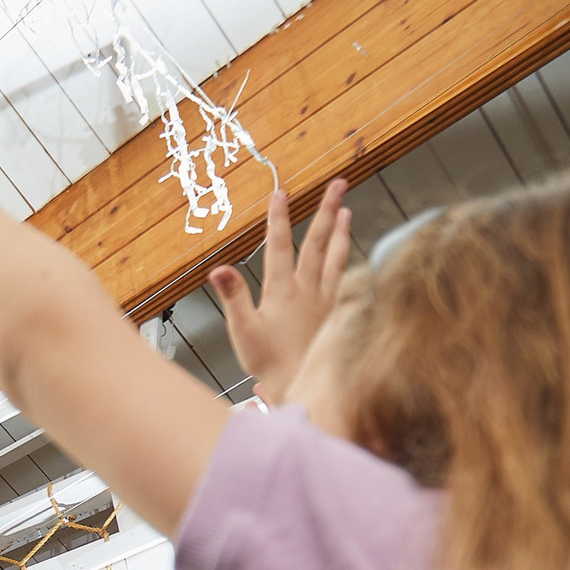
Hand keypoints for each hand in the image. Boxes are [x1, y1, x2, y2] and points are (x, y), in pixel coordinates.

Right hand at [207, 178, 350, 396]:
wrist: (303, 386)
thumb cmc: (269, 363)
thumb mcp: (242, 331)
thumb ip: (233, 296)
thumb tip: (219, 269)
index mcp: (281, 291)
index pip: (279, 246)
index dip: (278, 218)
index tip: (281, 192)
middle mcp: (307, 290)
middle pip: (318, 242)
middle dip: (327, 210)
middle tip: (338, 183)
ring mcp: (325, 300)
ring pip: (336, 257)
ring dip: (341, 231)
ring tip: (347, 210)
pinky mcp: (336, 311)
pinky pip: (345, 278)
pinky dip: (349, 260)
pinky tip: (351, 253)